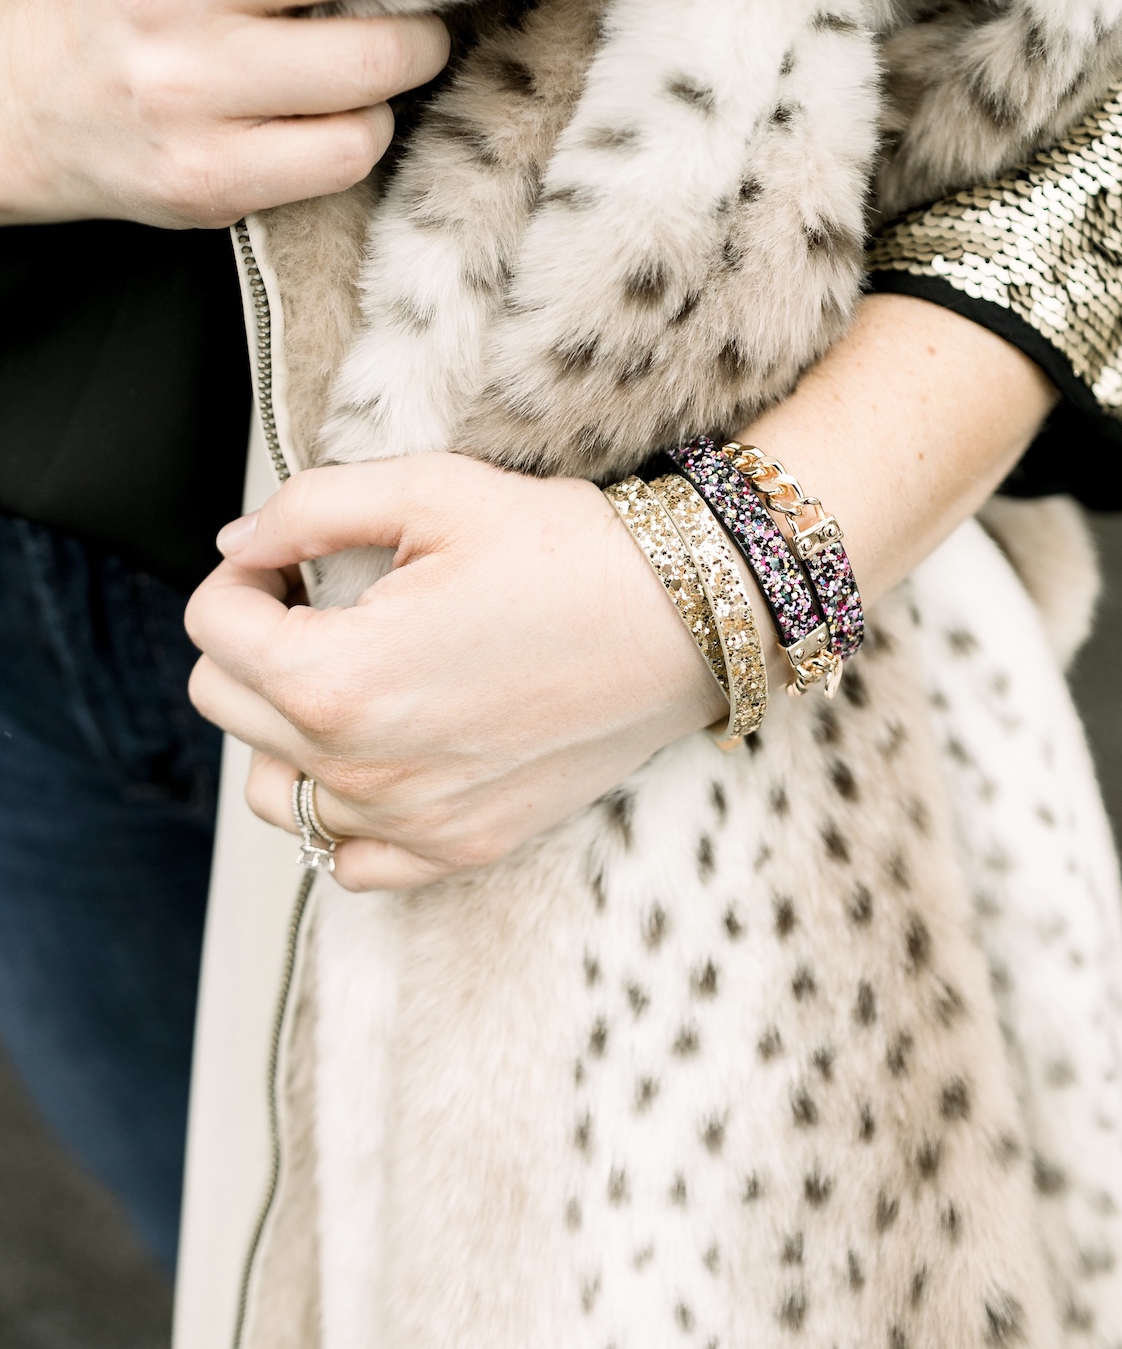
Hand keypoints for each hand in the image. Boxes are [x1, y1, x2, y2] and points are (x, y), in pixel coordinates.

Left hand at [185, 455, 740, 890]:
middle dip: (254, 640)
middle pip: (226, 705)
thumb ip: (310, 508)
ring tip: (346, 673)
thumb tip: (241, 544)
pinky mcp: (460, 848)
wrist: (684, 621)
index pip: (211, 628)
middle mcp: (362, 769)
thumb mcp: (432, 490)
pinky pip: (348, 858)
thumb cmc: (568, 551)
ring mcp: (411, 822)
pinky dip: (343, 809)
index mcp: (339, 678)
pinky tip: (383, 749)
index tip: (289, 558)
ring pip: (273, 790)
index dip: (241, 573)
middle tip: (318, 601)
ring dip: (282, 728)